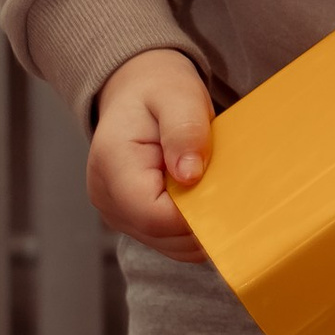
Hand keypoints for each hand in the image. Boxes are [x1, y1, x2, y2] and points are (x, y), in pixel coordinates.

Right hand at [88, 47, 213, 257]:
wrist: (136, 91)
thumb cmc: (158, 90)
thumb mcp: (178, 95)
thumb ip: (184, 130)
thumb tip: (190, 175)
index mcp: (112, 164)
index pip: (154, 215)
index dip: (195, 213)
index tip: (223, 192)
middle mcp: (106, 196)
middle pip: (164, 235)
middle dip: (202, 219)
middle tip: (227, 187)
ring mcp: (117, 212)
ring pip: (170, 245)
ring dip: (199, 226)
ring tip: (212, 188)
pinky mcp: (131, 220)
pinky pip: (170, 240)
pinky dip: (193, 228)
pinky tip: (203, 199)